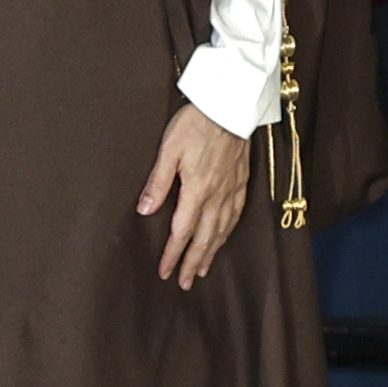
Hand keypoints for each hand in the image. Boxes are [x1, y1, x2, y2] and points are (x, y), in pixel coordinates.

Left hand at [139, 103, 249, 288]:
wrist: (231, 103)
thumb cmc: (196, 122)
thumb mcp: (169, 149)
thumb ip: (158, 182)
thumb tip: (145, 210)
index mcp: (197, 190)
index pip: (182, 231)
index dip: (172, 254)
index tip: (164, 272)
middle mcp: (217, 195)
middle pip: (204, 238)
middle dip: (193, 263)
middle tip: (184, 283)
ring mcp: (232, 189)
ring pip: (222, 230)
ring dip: (211, 252)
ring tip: (202, 270)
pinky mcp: (242, 181)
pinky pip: (236, 215)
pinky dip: (228, 232)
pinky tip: (224, 238)